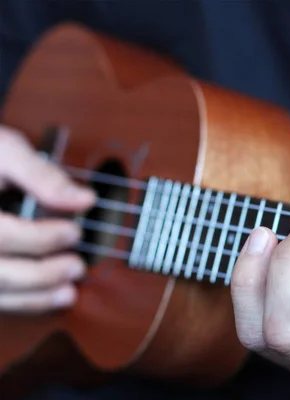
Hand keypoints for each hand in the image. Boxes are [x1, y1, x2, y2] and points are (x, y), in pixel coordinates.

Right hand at [0, 126, 94, 313]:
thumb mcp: (4, 150)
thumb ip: (42, 175)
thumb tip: (85, 200)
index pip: (0, 235)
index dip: (41, 238)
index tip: (75, 232)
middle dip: (41, 275)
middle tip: (78, 266)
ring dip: (32, 298)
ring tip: (69, 292)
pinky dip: (20, 301)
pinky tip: (48, 296)